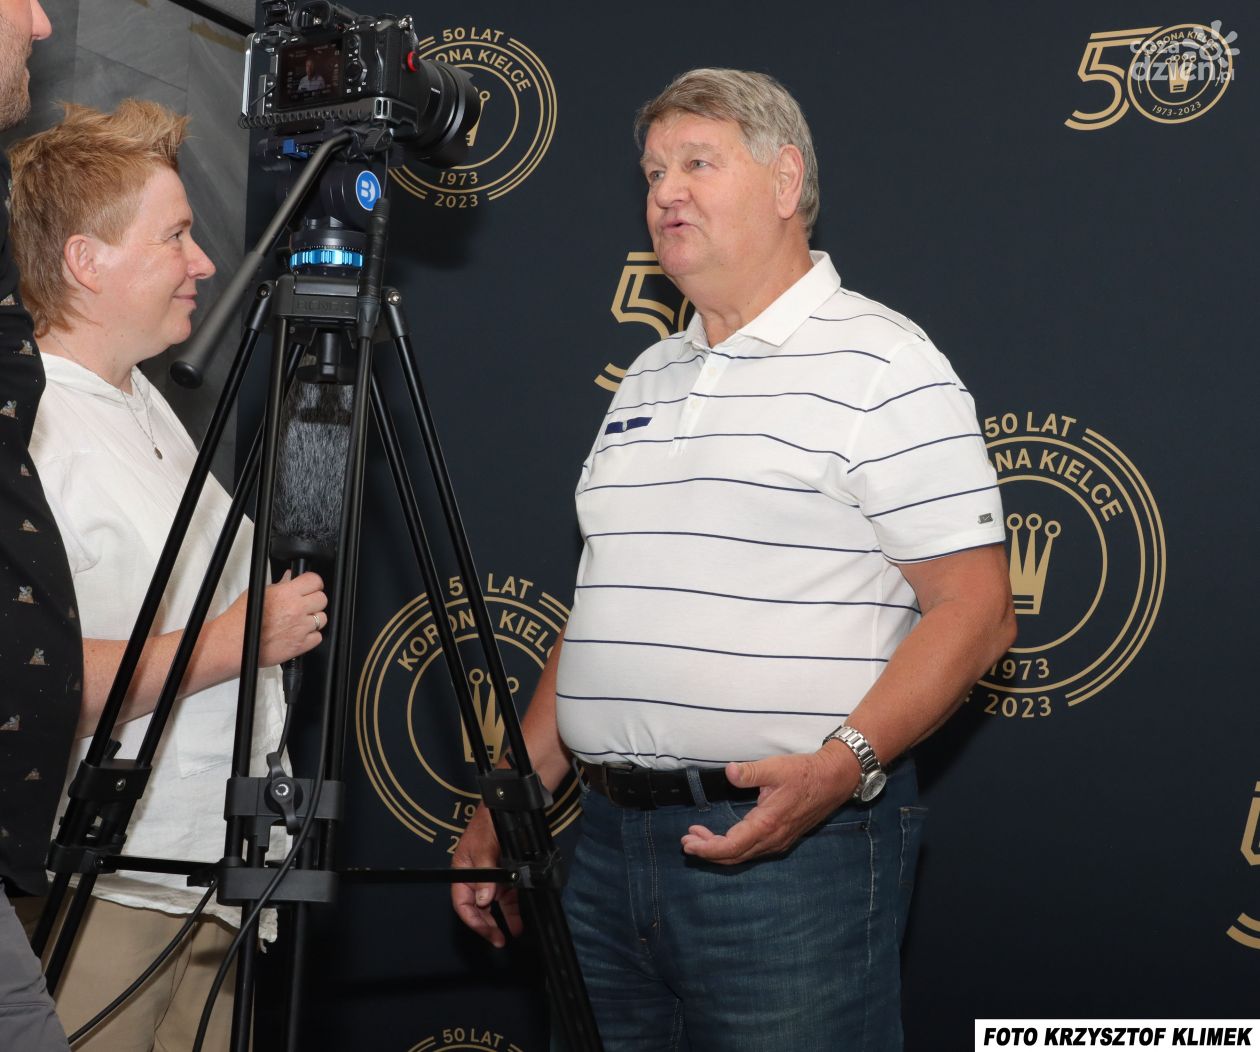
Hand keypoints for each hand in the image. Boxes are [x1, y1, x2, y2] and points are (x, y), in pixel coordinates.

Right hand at [219, 570, 327, 667]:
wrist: (233, 643)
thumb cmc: (240, 620)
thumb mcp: (259, 594)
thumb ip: (279, 585)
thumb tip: (290, 577)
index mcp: (287, 594)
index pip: (314, 580)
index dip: (313, 582)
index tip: (310, 585)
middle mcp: (297, 610)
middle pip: (322, 599)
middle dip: (314, 599)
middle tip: (305, 603)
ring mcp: (300, 628)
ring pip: (322, 618)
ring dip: (314, 618)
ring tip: (300, 619)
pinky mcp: (300, 645)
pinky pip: (318, 637)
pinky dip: (312, 635)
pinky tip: (300, 633)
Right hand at [451, 804, 520, 947]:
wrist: (509, 805)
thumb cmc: (490, 823)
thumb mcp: (484, 848)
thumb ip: (484, 875)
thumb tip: (485, 901)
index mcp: (463, 871)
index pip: (462, 902)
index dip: (473, 919)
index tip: (485, 931)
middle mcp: (476, 877)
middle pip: (477, 907)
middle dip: (486, 924)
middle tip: (498, 939)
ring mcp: (492, 876)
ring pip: (494, 904)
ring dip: (501, 920)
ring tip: (510, 934)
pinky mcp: (506, 874)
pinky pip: (507, 896)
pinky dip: (511, 909)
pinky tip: (517, 922)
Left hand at [679, 744, 858, 864]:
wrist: (834, 780)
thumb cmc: (805, 773)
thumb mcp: (775, 767)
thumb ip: (749, 772)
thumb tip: (728, 772)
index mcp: (767, 824)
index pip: (730, 847)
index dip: (707, 848)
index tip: (688, 842)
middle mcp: (772, 839)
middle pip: (734, 857)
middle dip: (708, 852)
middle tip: (687, 842)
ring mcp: (779, 841)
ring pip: (743, 856)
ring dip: (720, 850)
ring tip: (699, 837)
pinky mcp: (783, 838)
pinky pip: (753, 851)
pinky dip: (734, 848)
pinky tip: (725, 837)